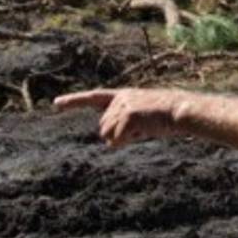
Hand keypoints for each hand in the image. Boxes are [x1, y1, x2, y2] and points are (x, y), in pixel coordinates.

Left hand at [54, 88, 186, 147]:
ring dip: (124, 138)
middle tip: (142, 128)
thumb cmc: (167, 117)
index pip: (94, 97)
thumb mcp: (143, 118)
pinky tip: (146, 131)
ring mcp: (122, 106)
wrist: (182, 110)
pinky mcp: (127, 116)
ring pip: (107, 136)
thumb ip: (123, 123)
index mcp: (123, 96)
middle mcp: (119, 98)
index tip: (56, 103)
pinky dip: (130, 141)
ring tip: (145, 127)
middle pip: (102, 128)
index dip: (74, 101)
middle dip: (117, 136)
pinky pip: (117, 141)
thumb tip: (109, 141)